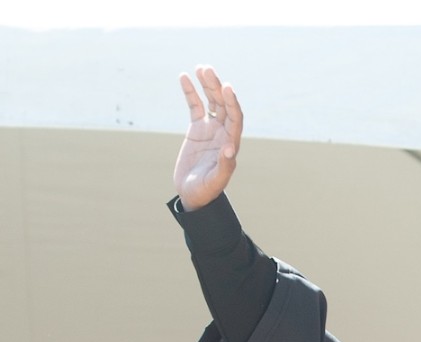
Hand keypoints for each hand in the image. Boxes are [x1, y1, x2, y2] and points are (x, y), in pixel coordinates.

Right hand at [173, 65, 242, 210]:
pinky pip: (194, 106)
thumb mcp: (215, 181)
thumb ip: (224, 166)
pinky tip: (184, 76)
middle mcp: (223, 133)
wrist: (192, 194)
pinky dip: (190, 92)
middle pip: (223, 105)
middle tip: (208, 70)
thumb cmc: (206, 191)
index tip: (226, 87)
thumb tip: (229, 149)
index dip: (232, 103)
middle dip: (217, 87)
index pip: (235, 118)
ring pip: (211, 102)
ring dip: (207, 85)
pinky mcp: (197, 129)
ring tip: (201, 67)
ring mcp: (210, 129)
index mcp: (230, 144)